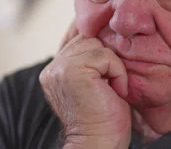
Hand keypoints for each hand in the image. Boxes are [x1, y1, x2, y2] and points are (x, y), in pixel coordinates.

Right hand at [40, 32, 130, 148]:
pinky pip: (106, 55)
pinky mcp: (72, 70)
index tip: (110, 65)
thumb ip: (91, 59)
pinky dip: (117, 73)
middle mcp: (53, 66)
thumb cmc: (104, 118)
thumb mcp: (96, 81)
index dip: (99, 44)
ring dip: (113, 66)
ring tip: (111, 89)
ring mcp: (60, 68)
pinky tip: (114, 92)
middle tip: (110, 85)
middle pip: (89, 37)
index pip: (78, 35)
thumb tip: (105, 32)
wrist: (98, 144)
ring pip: (98, 45)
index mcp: (55, 69)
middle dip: (107, 59)